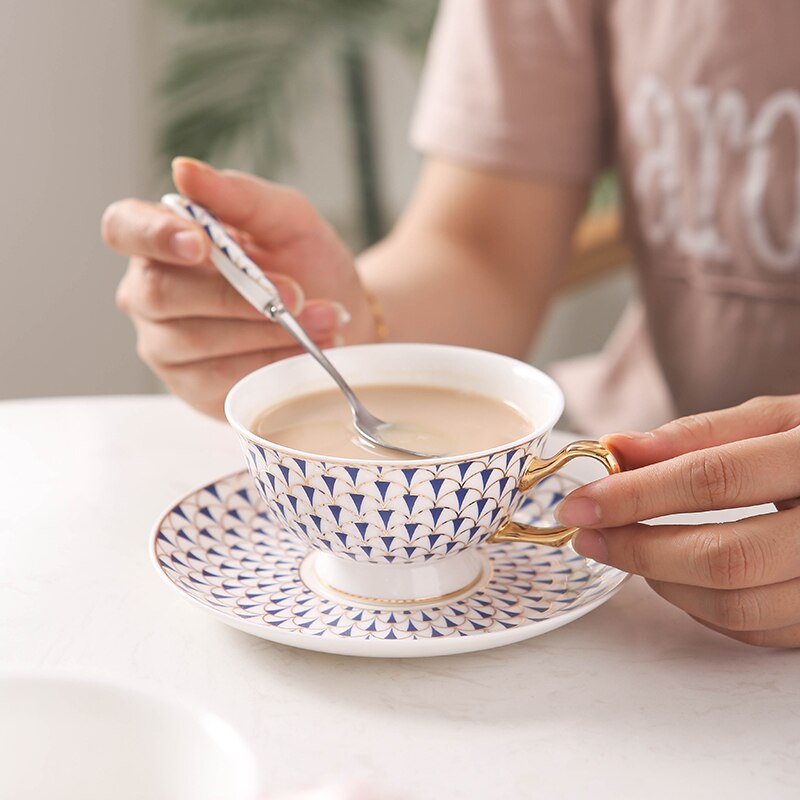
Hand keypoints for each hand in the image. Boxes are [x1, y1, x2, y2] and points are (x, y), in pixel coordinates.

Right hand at [101, 158, 375, 417]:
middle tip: (295, 295)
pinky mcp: (194, 389)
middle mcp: (150, 296)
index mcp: (162, 242)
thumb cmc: (305, 263)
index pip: (124, 228)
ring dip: (266, 333)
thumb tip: (185, 171)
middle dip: (236, 297)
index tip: (200, 243)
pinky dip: (270, 365)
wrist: (338, 317)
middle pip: (162, 295)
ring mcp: (167, 348)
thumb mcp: (286, 218)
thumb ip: (239, 196)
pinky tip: (305, 353)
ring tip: (321, 321)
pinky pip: (222, 382)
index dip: (153, 235)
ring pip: (197, 342)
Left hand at [557, 395, 799, 647]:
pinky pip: (759, 629)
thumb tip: (615, 450)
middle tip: (588, 534)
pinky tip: (674, 575)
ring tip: (626, 550)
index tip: (578, 503)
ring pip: (740, 605)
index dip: (635, 495)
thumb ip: (696, 436)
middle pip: (725, 557)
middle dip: (640, 549)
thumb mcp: (774, 420)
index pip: (712, 480)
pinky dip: (701, 606)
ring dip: (663, 582)